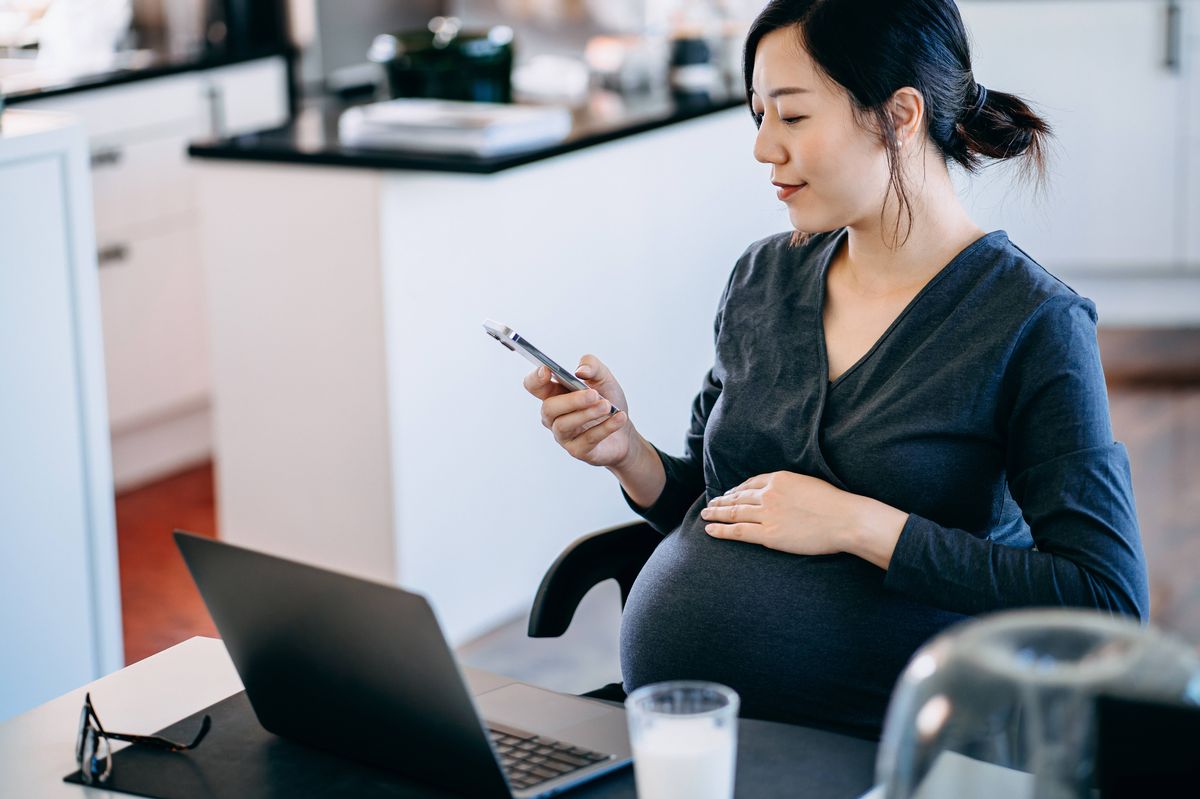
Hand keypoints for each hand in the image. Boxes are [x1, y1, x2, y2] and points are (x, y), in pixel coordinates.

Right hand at [522, 354, 632, 467]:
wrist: (624, 430)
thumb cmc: (608, 401)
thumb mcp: (604, 378)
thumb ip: (593, 367)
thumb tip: (580, 370)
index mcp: (554, 394)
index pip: (534, 385)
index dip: (536, 378)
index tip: (547, 370)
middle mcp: (554, 416)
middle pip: (549, 408)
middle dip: (571, 400)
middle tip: (593, 394)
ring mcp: (563, 435)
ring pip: (565, 425)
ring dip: (587, 414)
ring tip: (607, 406)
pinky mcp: (578, 450)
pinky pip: (588, 439)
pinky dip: (605, 427)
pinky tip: (619, 417)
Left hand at [699, 471, 907, 567]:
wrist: (846, 520)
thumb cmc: (836, 505)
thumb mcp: (810, 485)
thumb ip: (793, 488)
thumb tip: (787, 495)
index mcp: (780, 479)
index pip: (751, 483)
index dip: (737, 489)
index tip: (729, 493)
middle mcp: (769, 494)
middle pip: (738, 497)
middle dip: (722, 500)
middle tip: (710, 503)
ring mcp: (767, 514)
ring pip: (733, 512)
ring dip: (716, 513)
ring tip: (705, 514)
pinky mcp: (768, 535)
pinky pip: (738, 531)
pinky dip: (721, 530)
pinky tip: (709, 530)